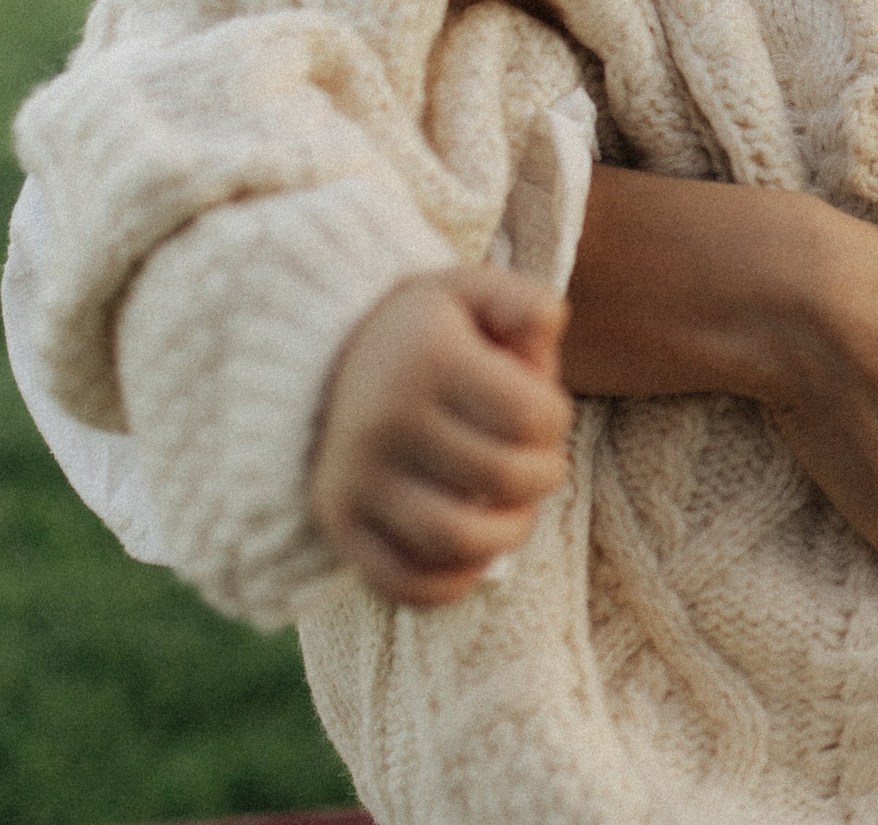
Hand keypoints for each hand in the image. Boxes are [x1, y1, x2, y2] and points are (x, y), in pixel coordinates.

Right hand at [309, 266, 574, 605]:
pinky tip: (471, 545)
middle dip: (543, 473)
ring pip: (460, 541)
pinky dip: (455, 580)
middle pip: (505, 480)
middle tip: (534, 459)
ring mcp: (358, 479)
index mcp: (427, 360)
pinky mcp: (340, 525)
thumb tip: (549, 327)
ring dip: (509, 533)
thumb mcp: (472, 293)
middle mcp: (386, 422)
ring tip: (510, 509)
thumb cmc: (425, 332)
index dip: (556, 418)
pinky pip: (408, 584)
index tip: (539, 409)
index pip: (531, 416)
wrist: (322, 362)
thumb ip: (525, 302)